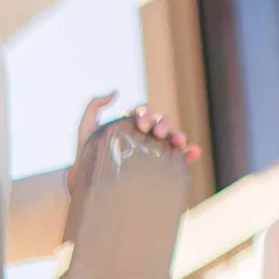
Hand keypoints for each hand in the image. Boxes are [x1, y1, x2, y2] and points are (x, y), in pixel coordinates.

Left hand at [67, 92, 201, 190]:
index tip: (140, 125)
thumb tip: (116, 92)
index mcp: (130, 124)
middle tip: (157, 133)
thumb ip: (93, 106)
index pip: (143, 113)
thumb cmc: (85, 158)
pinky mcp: (159, 167)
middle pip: (160, 122)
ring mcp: (152, 151)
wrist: (86, 186)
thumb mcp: (85, 130)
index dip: (145, 114)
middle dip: (162, 123)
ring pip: (171, 137)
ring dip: (178, 134)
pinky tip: (193, 152)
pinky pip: (178, 158)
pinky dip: (189, 152)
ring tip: (177, 141)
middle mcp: (144, 136)